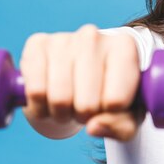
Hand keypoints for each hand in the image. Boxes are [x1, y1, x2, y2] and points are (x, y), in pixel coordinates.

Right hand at [19, 25, 143, 140]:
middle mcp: (94, 36)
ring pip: (59, 99)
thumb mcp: (128, 113)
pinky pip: (35, 91)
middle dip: (84, 116)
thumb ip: (122, 126)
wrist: (81, 71)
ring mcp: (63, 38)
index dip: (110, 115)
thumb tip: (93, 127)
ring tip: (69, 103)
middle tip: (86, 107)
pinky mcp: (37, 44)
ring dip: (62, 114)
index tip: (110, 105)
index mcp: (124, 47)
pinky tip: (49, 98)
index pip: (116, 101)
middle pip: (87, 104)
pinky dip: (40, 107)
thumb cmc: (110, 92)